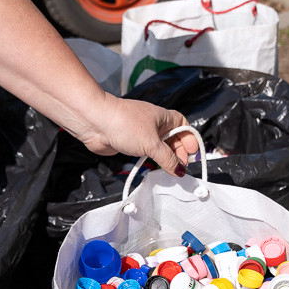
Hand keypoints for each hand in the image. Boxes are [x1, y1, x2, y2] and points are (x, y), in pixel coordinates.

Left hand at [74, 94, 200, 175]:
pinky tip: (153, 168)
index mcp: (163, 117)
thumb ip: (167, 159)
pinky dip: (152, 160)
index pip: (183, 126)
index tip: (192, 153)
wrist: (96, 122)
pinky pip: (146, 152)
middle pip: (173, 138)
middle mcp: (154, 124)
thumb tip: (179, 170)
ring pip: (159, 146)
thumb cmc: (124, 124)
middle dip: (179, 152)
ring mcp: (142, 133)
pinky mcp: (130, 142)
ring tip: (169, 170)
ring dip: (165, 158)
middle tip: (180, 167)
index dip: (189, 139)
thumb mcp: (152, 144)